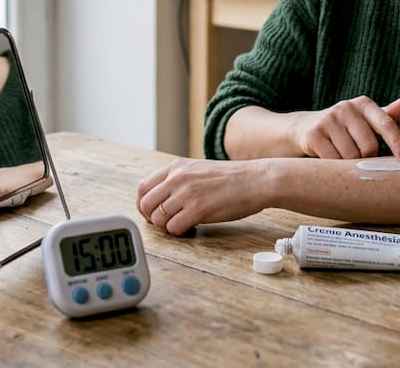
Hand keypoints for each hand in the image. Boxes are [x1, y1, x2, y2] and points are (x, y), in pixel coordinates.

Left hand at [136, 158, 270, 235]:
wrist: (256, 180)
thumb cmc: (231, 178)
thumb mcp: (198, 169)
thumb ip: (178, 179)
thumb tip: (161, 199)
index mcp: (176, 167)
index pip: (143, 188)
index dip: (143, 205)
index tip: (152, 213)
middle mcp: (178, 178)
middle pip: (145, 205)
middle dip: (152, 218)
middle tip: (165, 223)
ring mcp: (187, 194)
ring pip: (157, 219)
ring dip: (166, 227)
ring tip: (181, 224)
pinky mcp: (198, 210)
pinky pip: (174, 228)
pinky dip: (179, 232)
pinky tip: (191, 228)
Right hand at [290, 93, 399, 161]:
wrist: (305, 128)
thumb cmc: (346, 127)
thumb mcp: (368, 119)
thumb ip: (392, 114)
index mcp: (364, 104)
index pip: (387, 124)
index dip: (398, 144)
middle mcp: (346, 107)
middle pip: (369, 146)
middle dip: (367, 159)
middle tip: (360, 158)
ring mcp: (328, 119)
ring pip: (351, 156)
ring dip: (350, 165)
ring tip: (343, 158)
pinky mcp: (313, 134)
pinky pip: (333, 160)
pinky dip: (335, 167)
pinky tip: (330, 161)